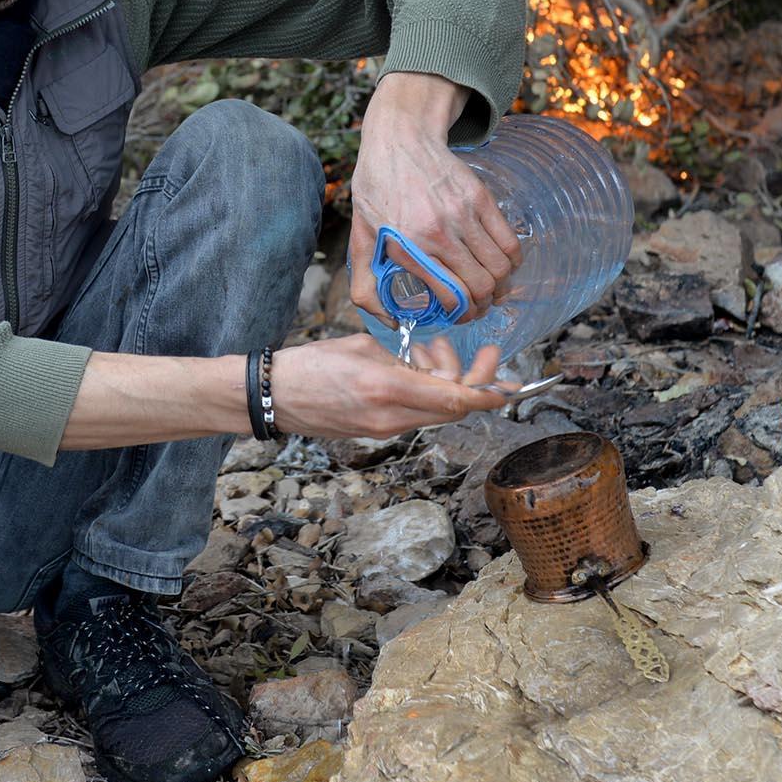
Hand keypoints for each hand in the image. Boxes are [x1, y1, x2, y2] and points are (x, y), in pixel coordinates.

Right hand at [270, 332, 511, 439]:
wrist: (273, 396)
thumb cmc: (311, 364)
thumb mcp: (363, 348)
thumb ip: (406, 360)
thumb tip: (438, 369)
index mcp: (388, 389)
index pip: (454, 400)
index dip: (488, 394)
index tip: (508, 382)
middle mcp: (390, 418)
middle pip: (453, 409)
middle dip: (473, 381)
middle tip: (482, 352)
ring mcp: (383, 431)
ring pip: (435, 411)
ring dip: (445, 382)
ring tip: (428, 350)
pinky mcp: (375, 433)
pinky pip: (415, 414)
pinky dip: (425, 392)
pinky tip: (412, 368)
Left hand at [348, 73, 521, 320]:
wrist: (399, 139)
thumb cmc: (377, 187)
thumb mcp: (361, 236)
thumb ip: (366, 284)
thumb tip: (389, 320)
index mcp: (409, 246)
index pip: (452, 296)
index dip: (461, 314)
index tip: (459, 314)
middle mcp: (440, 232)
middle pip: (482, 286)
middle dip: (483, 306)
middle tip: (476, 306)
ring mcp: (464, 214)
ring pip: (500, 268)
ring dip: (500, 286)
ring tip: (490, 288)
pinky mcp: (481, 199)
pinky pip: (510, 242)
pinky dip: (511, 262)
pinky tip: (500, 265)